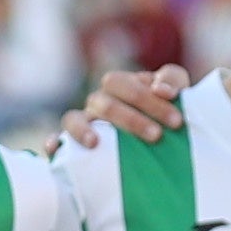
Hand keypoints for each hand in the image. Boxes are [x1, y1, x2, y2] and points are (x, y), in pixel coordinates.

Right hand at [52, 62, 192, 147]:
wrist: (162, 149)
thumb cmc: (166, 117)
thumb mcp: (176, 95)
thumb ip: (172, 81)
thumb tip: (161, 90)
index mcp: (120, 87)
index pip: (126, 85)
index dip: (149, 100)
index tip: (176, 120)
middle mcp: (99, 103)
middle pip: (104, 102)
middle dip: (130, 119)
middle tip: (157, 136)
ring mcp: (85, 124)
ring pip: (75, 118)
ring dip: (83, 129)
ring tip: (94, 143)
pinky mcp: (74, 148)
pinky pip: (57, 143)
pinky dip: (53, 143)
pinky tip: (53, 148)